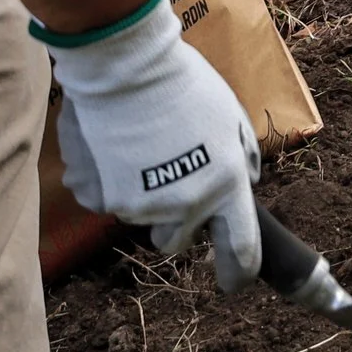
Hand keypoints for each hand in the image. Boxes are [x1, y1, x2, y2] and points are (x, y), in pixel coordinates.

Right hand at [47, 0, 260, 290]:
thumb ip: (242, 157)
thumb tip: (245, 183)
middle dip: (174, 221)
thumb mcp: (232, 117)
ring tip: (141, 147)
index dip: (238, 272)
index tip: (233, 282)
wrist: (128, 69)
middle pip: (177, 242)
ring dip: (141, 194)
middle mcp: (187, 205)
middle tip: (169, 179)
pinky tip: (114, 146)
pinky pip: (108, 201)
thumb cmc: (186, 85)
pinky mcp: (105, 199)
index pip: (242, 250)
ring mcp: (143, 207)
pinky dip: (109, 182)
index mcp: (227, 185)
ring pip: (141, 218)